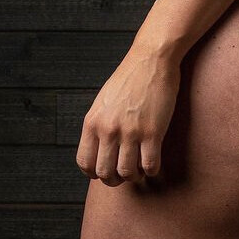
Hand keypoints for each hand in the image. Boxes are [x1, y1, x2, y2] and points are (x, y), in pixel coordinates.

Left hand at [76, 48, 180, 185]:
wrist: (152, 59)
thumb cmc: (129, 78)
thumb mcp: (103, 101)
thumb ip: (98, 124)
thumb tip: (98, 150)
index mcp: (92, 121)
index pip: (84, 163)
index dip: (94, 173)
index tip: (105, 169)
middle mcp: (108, 129)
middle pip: (104, 173)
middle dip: (114, 179)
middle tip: (124, 173)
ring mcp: (131, 131)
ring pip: (127, 173)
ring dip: (134, 176)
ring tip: (139, 168)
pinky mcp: (153, 132)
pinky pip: (149, 166)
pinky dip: (151, 170)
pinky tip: (153, 162)